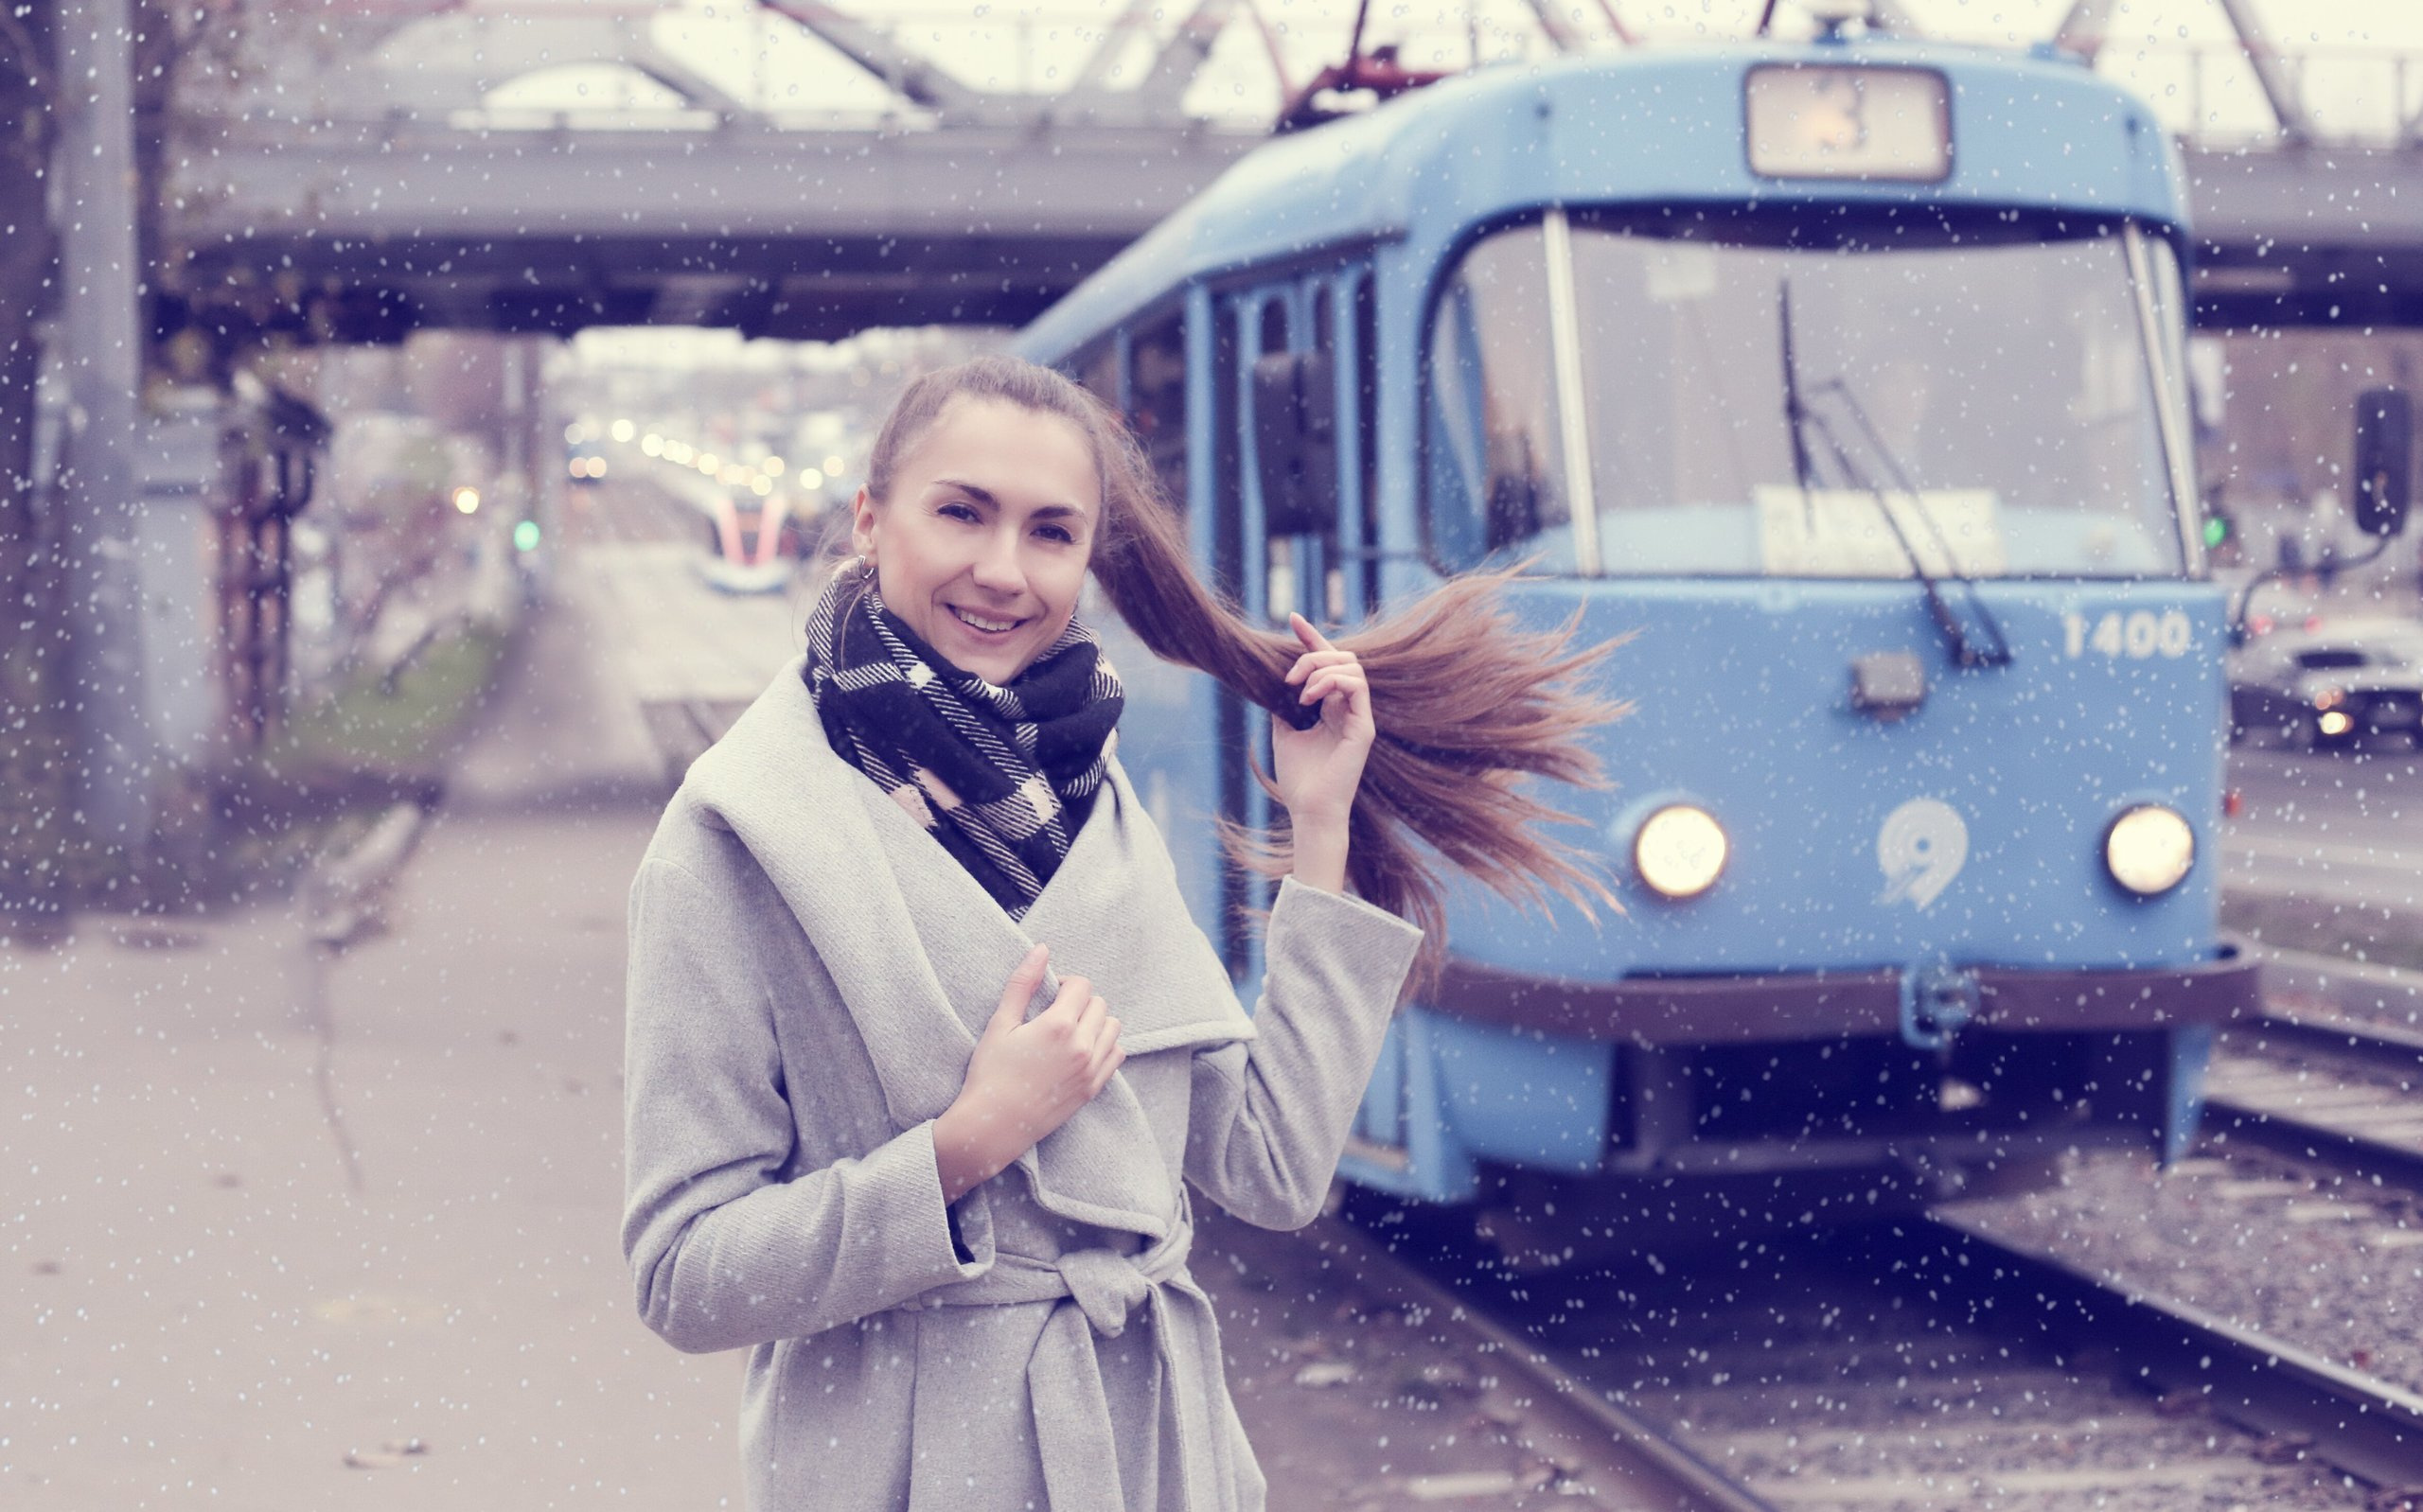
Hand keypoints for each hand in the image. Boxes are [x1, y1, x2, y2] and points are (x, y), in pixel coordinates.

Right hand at [933, 944, 1124, 1201]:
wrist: (994, 1125)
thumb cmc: (990, 1073)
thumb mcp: (1000, 1024)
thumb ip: (1022, 984)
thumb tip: (1042, 949)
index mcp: (1058, 1025)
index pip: (1081, 985)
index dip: (1065, 983)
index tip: (1049, 994)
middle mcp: (1082, 1046)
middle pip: (1099, 1003)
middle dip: (1080, 1001)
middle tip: (1056, 1013)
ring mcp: (1091, 1069)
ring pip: (1112, 1027)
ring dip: (1096, 1022)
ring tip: (1070, 1031)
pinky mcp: (1093, 1088)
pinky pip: (1116, 1054)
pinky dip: (1105, 1045)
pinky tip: (1081, 1050)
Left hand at [1272, 613, 1374, 829]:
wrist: (1308, 809)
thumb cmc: (1298, 778)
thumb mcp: (1284, 732)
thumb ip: (1284, 705)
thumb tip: (1272, 681)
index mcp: (1333, 708)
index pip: (1328, 663)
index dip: (1312, 637)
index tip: (1292, 618)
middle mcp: (1349, 709)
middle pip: (1344, 658)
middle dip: (1314, 654)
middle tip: (1289, 676)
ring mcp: (1359, 717)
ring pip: (1353, 667)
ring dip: (1321, 670)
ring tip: (1299, 691)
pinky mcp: (1364, 728)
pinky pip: (1357, 686)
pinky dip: (1331, 683)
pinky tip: (1309, 700)